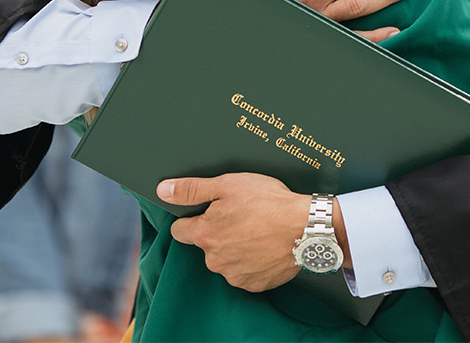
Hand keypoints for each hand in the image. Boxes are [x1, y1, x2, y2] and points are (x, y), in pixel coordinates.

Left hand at [160, 173, 349, 291]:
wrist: (305, 228)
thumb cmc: (269, 202)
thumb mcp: (228, 184)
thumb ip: (192, 189)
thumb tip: (164, 190)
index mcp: (205, 234)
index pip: (181, 230)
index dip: (193, 217)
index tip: (208, 212)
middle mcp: (215, 259)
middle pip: (206, 244)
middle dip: (218, 232)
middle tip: (241, 216)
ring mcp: (234, 274)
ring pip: (225, 259)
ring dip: (235, 247)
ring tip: (256, 229)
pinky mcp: (253, 284)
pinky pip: (244, 272)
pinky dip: (251, 261)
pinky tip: (264, 245)